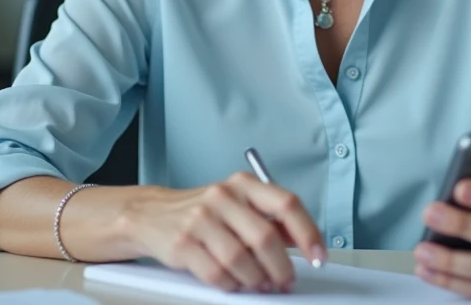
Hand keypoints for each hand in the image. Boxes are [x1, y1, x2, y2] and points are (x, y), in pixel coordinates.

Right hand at [121, 171, 326, 292]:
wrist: (151, 214)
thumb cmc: (202, 212)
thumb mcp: (237, 204)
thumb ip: (268, 218)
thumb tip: (303, 242)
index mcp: (243, 185)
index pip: (286, 204)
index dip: (308, 233)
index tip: (319, 256)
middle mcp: (222, 197)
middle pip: (265, 238)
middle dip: (282, 268)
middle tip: (286, 281)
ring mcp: (200, 219)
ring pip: (242, 260)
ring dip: (257, 280)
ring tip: (260, 285)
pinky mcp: (183, 243)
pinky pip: (217, 274)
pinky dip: (231, 285)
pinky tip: (233, 283)